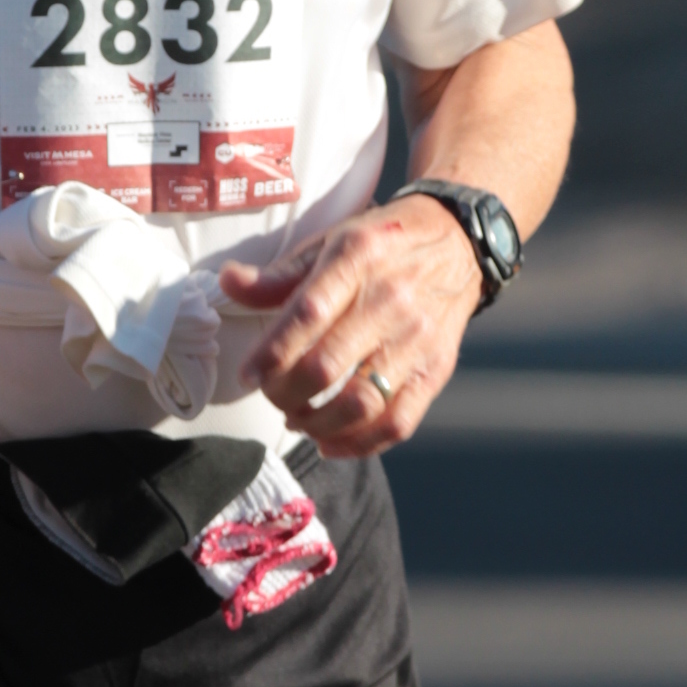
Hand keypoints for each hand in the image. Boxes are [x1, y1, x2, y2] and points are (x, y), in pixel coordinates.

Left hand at [219, 198, 483, 457]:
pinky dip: (359, 444)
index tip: (248, 373)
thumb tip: (228, 282)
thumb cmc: (384, 245)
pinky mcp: (437, 369)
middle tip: (272, 396)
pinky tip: (331, 442)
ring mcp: (417, 339)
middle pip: (326, 366)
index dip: (270, 353)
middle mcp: (390, 299)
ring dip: (318, 424)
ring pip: (361, 403)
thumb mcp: (331, 242)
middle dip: (285, 393)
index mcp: (357, 258)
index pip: (306, 315)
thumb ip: (278, 274)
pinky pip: (398, 422)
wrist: (458, 243)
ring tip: (298, 420)